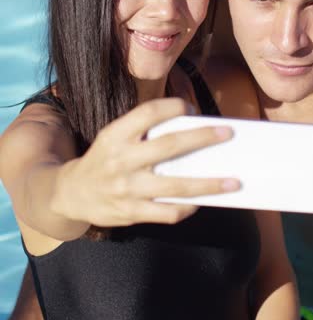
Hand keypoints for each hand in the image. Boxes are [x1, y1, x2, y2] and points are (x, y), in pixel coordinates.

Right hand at [51, 98, 237, 226]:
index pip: (149, 112)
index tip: (193, 109)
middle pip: (170, 145)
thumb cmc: (104, 159)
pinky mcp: (132, 213)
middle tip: (227, 134)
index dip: (175, 106)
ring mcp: (128, 188)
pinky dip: (188, 207)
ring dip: (210, 184)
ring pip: (177, 186)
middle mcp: (122, 159)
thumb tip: (191, 130)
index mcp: (116, 134)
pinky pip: (168, 212)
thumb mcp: (114, 137)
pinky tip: (201, 202)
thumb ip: (143, 132)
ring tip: (234, 183)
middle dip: (203, 138)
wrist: (71, 194)